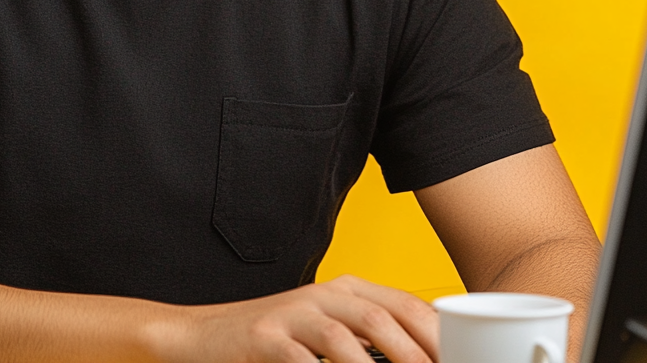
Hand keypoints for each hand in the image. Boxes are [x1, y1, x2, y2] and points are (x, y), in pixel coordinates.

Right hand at [163, 275, 438, 362]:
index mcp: (346, 290)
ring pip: (349, 336)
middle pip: (383, 318)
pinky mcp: (267, 337)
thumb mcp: (326, 334)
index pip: (407, 305)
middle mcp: (324, 295)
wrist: (205, 336)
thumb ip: (368, 343)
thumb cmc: (276, 341)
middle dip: (419, 356)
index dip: (441, 338)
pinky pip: (304, 360)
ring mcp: (293, 314)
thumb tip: (422, 359)